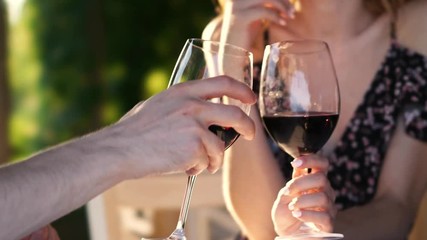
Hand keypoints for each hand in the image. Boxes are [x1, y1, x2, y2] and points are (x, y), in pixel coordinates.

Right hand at [106, 75, 255, 177]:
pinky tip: (185, 167)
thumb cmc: (135, 131)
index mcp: (183, 91)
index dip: (242, 89)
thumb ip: (181, 104)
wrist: (120, 149)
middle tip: (250, 134)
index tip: (250, 99)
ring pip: (221, 145)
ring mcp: (195, 126)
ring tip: (200, 164)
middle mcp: (193, 105)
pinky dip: (201, 168)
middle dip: (248, 126)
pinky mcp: (195, 146)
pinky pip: (208, 161)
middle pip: (235, 113)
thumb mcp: (159, 104)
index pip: (222, 82)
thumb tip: (198, 110)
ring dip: (215, 158)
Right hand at [219, 0, 294, 57]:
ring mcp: (237, 6)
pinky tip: (283, 23)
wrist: (231, 54)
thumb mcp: (255, 17)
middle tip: (292, 11)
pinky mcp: (241, 17)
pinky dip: (276, 16)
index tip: (289, 5)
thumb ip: (264, 5)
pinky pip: (264, 11)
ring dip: (282, 6)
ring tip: (290, 16)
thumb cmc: (244, 36)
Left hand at [271, 154, 336, 235]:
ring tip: (292, 207)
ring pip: (322, 197)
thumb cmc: (286, 212)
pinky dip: (308, 214)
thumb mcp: (285, 194)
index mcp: (316, 182)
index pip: (322, 164)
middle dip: (301, 183)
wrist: (286, 233)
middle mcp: (326, 192)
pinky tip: (296, 214)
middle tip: (287, 191)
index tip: (295, 162)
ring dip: (303, 200)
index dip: (311, 159)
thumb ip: (293, 181)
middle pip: (321, 179)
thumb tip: (297, 164)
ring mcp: (329, 208)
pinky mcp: (328, 223)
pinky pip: (324, 216)